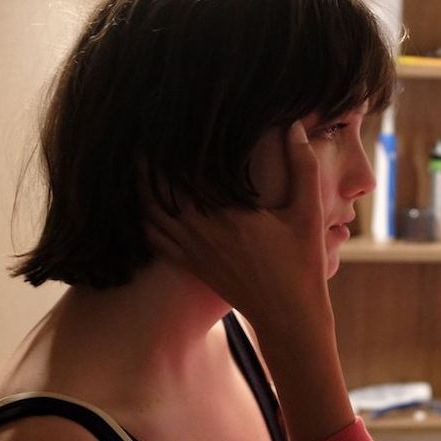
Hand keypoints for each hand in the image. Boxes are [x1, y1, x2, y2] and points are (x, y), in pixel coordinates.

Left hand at [146, 121, 353, 440]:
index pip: (188, 172)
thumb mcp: (308, 214)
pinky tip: (139, 204)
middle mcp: (203, 231)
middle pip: (159, 190)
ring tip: (131, 163)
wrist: (289, 316)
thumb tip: (294, 127)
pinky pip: (155, 239)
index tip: (160, 124)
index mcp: (229, 214)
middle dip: (146, 164)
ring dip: (139, 188)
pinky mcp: (191, 265)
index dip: (169, 148)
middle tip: (138, 136)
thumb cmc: (302, 264)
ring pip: (150, 213)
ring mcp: (193, 251)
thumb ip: (303, 168)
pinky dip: (142, 218)